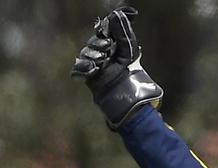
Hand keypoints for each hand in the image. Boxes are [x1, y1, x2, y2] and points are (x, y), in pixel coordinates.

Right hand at [71, 6, 162, 129]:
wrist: (127, 96)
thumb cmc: (130, 73)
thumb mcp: (128, 50)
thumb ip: (123, 32)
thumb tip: (118, 12)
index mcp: (109, 46)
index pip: (100, 33)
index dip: (103, 34)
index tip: (108, 39)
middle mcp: (99, 54)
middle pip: (91, 44)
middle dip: (97, 46)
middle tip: (106, 52)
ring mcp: (92, 66)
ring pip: (84, 55)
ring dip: (92, 57)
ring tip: (101, 63)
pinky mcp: (88, 79)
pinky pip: (78, 70)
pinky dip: (83, 68)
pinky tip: (92, 70)